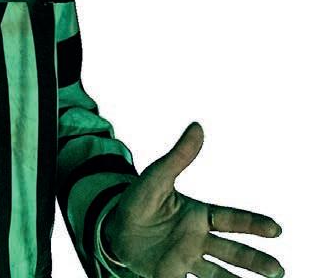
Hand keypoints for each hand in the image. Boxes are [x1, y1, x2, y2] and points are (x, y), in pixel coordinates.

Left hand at [102, 122, 283, 277]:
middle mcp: (198, 239)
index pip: (231, 219)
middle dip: (255, 261)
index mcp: (198, 215)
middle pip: (233, 251)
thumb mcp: (156, 177)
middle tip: (277, 270)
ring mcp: (187, 258)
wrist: (112, 225)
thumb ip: (178, 156)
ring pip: (220, 273)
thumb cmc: (137, 199)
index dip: (253, 224)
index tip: (275, 229)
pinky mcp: (172, 273)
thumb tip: (198, 126)